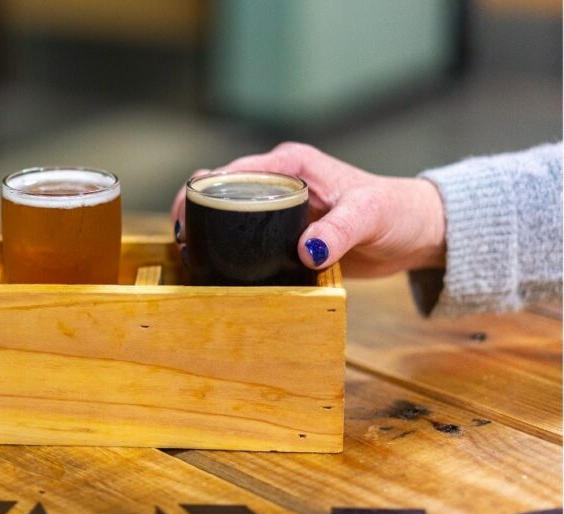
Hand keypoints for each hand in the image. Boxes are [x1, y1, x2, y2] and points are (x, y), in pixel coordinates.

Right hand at [172, 142, 446, 277]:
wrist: (413, 232)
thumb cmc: (395, 213)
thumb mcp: (368, 217)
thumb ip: (339, 232)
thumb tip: (306, 251)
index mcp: (291, 165)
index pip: (232, 172)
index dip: (201, 191)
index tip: (182, 215)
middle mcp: (279, 181)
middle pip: (222, 192)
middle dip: (195, 211)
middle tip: (180, 241)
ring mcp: (279, 207)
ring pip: (231, 214)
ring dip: (209, 231)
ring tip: (189, 255)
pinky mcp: (284, 232)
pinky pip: (248, 237)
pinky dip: (230, 249)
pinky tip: (215, 267)